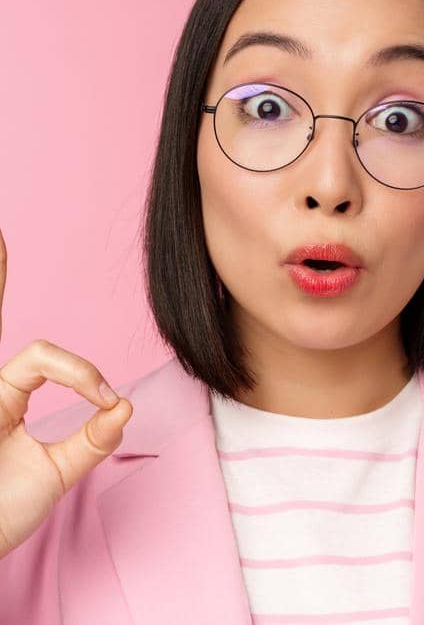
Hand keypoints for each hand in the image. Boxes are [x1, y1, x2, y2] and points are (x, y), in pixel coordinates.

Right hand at [0, 228, 133, 558]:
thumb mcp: (55, 475)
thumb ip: (90, 441)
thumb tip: (125, 406)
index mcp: (4, 397)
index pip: (41, 357)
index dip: (81, 370)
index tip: (106, 398)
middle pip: (0, 319)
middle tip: (1, 233)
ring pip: (9, 351)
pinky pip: (4, 373)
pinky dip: (41, 367)